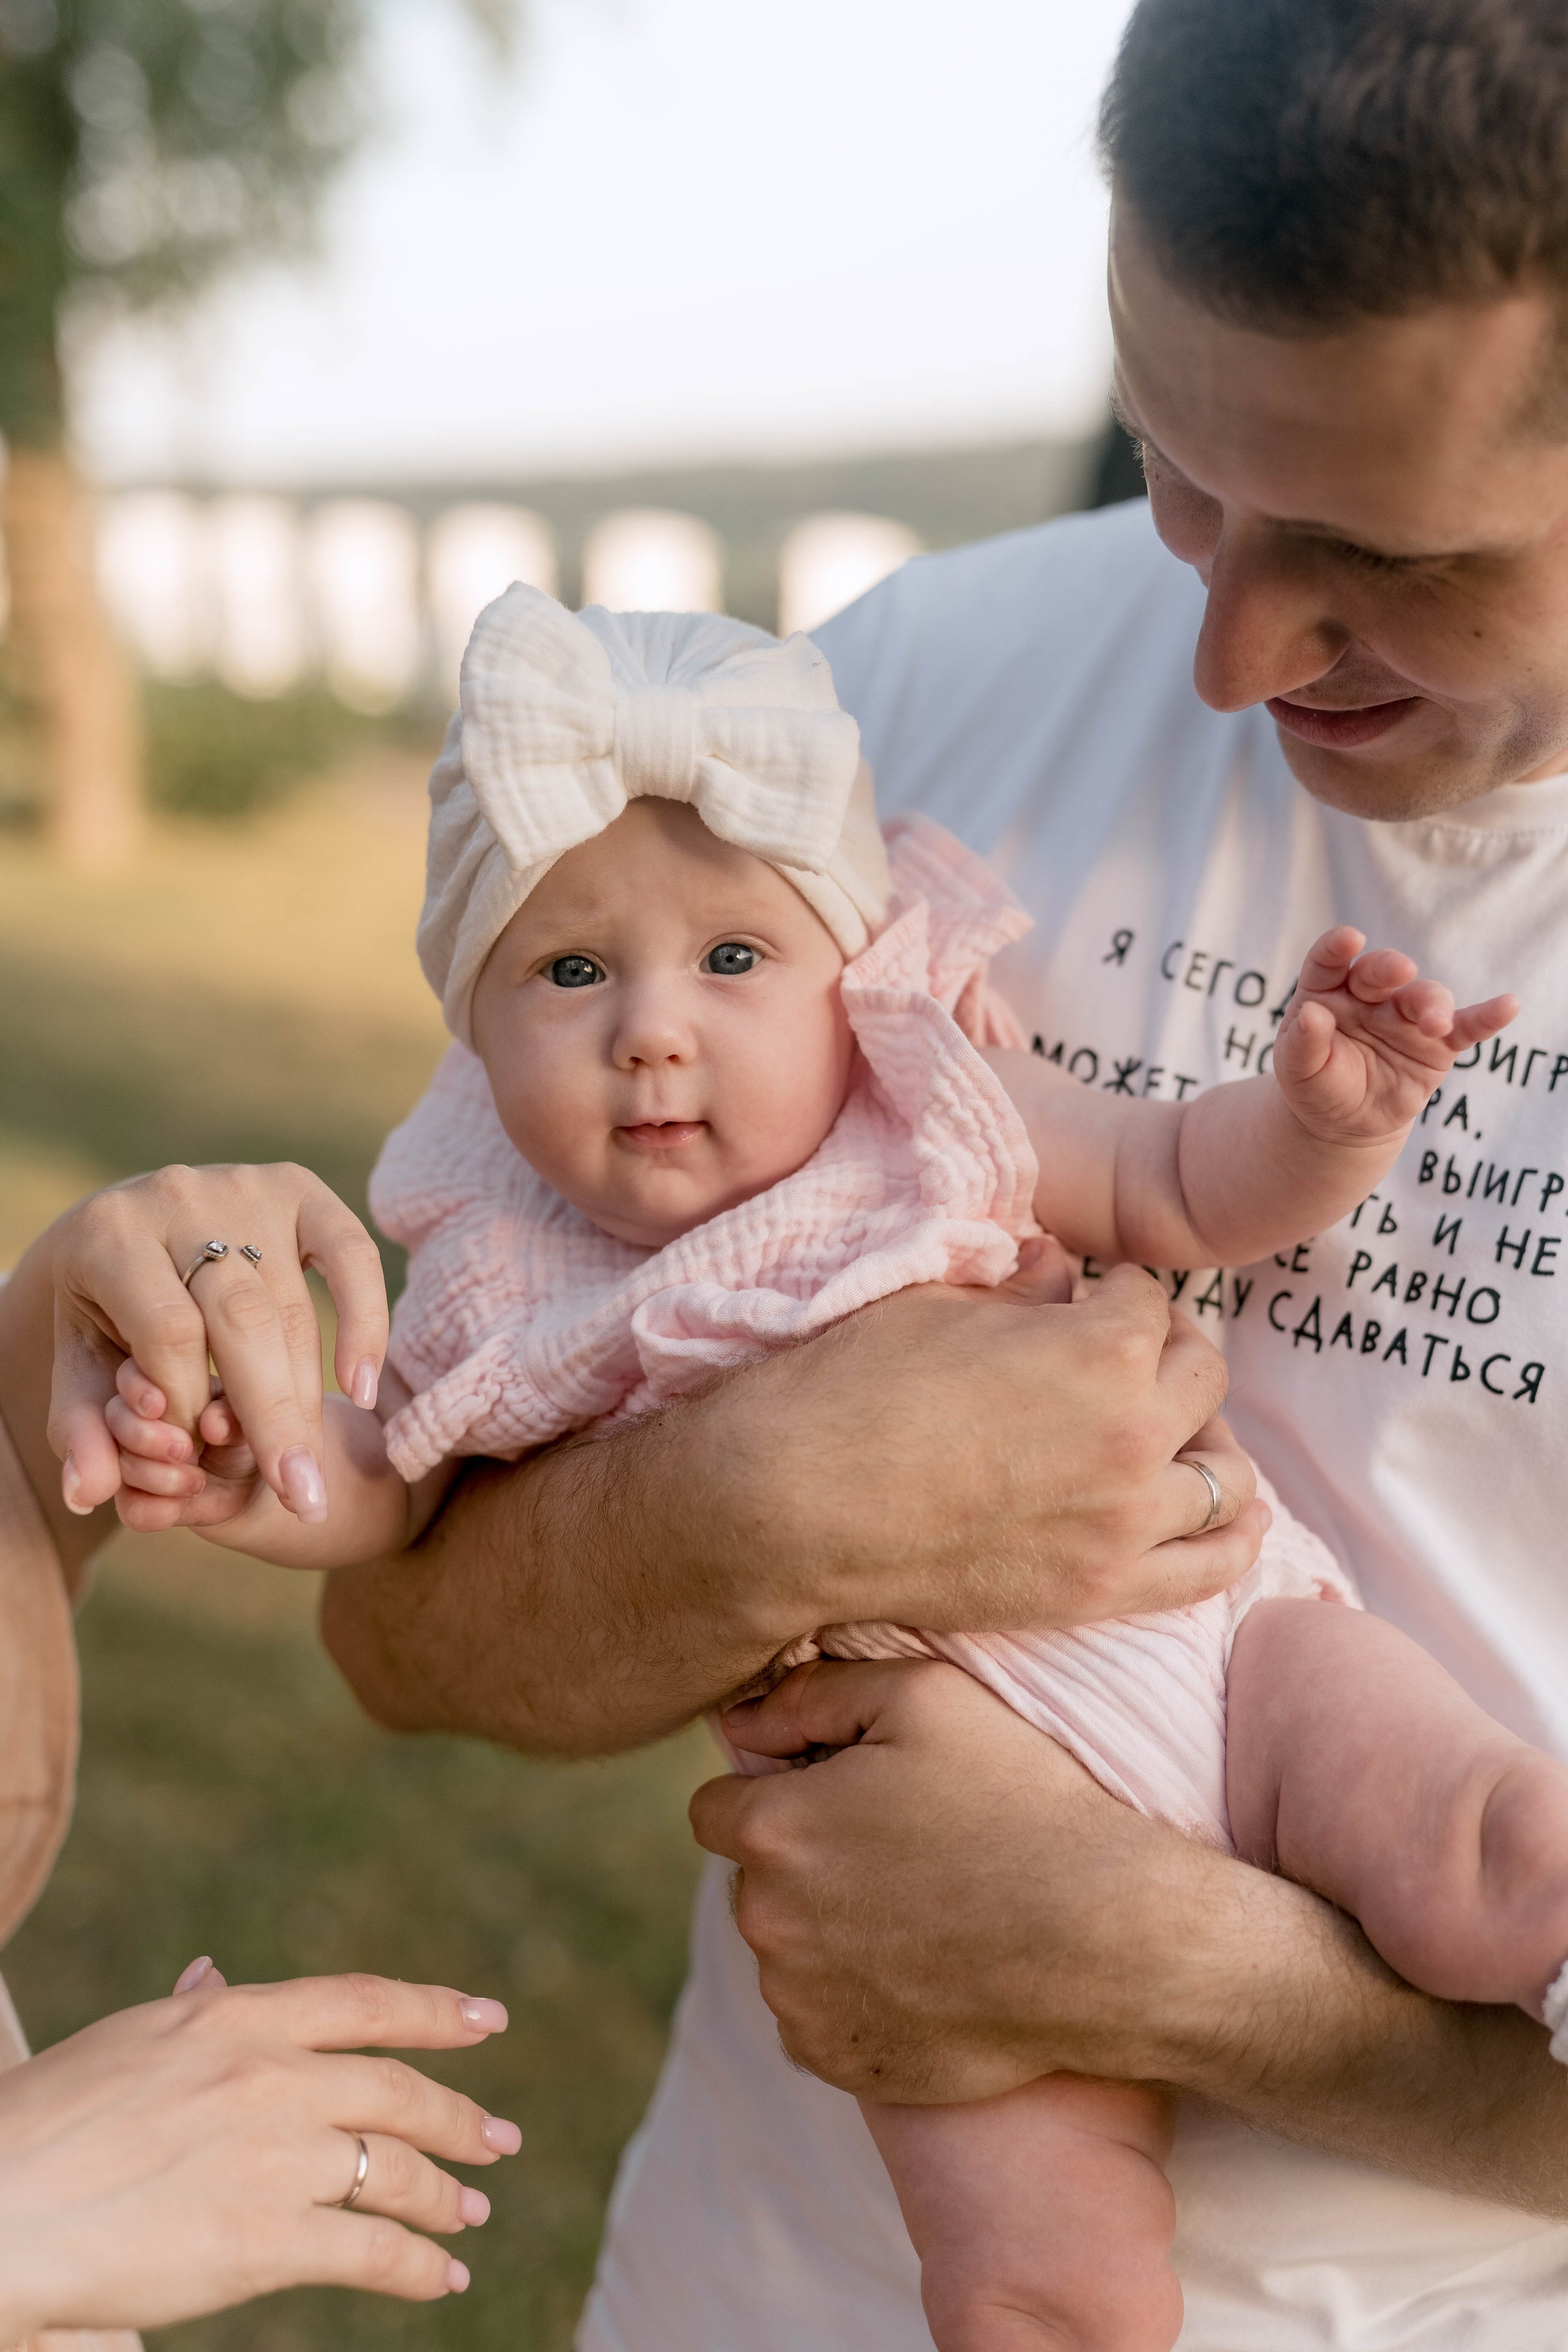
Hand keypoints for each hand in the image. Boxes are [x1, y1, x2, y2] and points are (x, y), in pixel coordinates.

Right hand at [0, 1965, 520, 2338]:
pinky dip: (419, 2265)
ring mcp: (274, 2157)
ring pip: (396, 2171)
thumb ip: (193, 2010)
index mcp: (235, 2016)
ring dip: (444, 2196)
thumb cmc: (45, 2123)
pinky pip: (373, 2251)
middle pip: (398, 2091)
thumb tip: (216, 1971)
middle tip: (499, 2140)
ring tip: (468, 2213)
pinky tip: (440, 2276)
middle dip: (460, 2118)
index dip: (436, 2012)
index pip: (364, 2002)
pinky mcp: (266, 2241)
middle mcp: (269, 2075)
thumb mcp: (130, 2040)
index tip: (489, 2020)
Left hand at [41, 1163, 387, 1533]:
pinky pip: (351, 1254)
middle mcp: (179, 1196)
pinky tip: (362, 1389)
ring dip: (306, 1396)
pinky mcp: (298, 1186)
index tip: (196, 1459)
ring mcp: (244, 1186)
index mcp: (109, 1235)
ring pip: (293, 1304)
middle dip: (273, 1416)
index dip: (190, 1403)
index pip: (169, 1330)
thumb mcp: (76, 1369)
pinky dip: (364, 1322)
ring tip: (311, 1473)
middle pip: (242, 1317)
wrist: (122, 1230)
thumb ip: (80, 1430)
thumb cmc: (101, 1314)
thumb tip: (89, 1494)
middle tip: (300, 1497)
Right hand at [106, 1364, 269, 1532]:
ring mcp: (130, 1461)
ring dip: (159, 1477)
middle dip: (145, 1436)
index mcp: (159, 1385)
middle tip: (184, 1449)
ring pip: (121, 1466)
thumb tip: (212, 1425)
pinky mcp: (136, 1501)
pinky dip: (160, 1510)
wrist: (248, 1482)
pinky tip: (184, 1504)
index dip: (136, 1388)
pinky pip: (132, 1509)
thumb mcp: (245, 1418)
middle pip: (115, 1419)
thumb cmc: (241, 1432)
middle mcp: (135, 1421)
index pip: (130, 1376)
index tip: (157, 1405)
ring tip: (198, 1481)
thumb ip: (230, 1415)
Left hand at [692, 1657, 1262, 2103]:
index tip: (839, 1797)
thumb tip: (743, 1723)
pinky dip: (855, 1997)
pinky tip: (924, 1968)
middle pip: (755, 1881)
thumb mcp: (924, 1697)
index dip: (777, 1793)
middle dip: (804, 1861)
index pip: (717, 1806)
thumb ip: (814, 1694)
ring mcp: (800, 2002)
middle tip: (899, 1850)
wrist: (1105, 1940)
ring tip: (923, 1910)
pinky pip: (817, 2019)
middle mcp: (766, 1923)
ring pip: (786, 1952)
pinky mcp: (840, 2063)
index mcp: (773, 1830)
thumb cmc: (1020, 1801)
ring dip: (827, 1931)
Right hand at [717, 1251, 1267, 1637]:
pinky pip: (1210, 1567)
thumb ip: (1021, 1292)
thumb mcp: (936, 1307)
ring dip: (1206, 1439)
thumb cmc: (847, 1393)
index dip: (1114, 1290)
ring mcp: (1123, 1524)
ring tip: (1172, 1428)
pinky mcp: (1098, 1593)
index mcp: (1101, 1349)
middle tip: (1132, 1349)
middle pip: (1203, 1376)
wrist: (789, 1510)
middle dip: (1169, 1350)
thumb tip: (1060, 1269)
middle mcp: (1133, 1437)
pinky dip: (1232, 1537)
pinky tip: (1228, 1512)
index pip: (1146, 1300)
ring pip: (1227, 1475)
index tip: (1092, 1294)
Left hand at [1273, 926, 1516, 1144]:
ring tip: (1436, 1022)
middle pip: (1382, 972)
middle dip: (1391, 968)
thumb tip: (1311, 1015)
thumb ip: (1303, 1042)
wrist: (1342, 1121)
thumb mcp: (1297, 1069)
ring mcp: (1406, 1017)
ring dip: (1432, 1004)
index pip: (1329, 961)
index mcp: (1327, 991)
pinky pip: (1466, 1027)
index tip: (1349, 939)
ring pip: (1425, 997)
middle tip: (1401, 970)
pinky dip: (1487, 1016)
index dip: (1337, 948)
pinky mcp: (1437, 1043)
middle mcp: (1370, 995)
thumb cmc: (1315, 1084)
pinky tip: (1507, 1005)